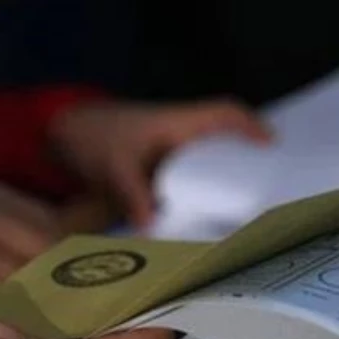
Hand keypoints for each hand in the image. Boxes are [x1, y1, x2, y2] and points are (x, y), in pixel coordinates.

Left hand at [49, 99, 272, 228]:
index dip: (251, 126)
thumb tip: (151, 224)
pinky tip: (211, 218)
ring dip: (230, 177)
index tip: (272, 146)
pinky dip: (205, 193)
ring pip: (212, 160)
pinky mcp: (163, 169)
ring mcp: (173, 152)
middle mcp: (181, 134)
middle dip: (252, 158)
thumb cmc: (93, 137)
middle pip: (228, 139)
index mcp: (177, 122)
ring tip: (253, 207)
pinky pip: (193, 177)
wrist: (64, 135)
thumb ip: (131, 193)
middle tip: (274, 186)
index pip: (224, 114)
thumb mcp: (112, 165)